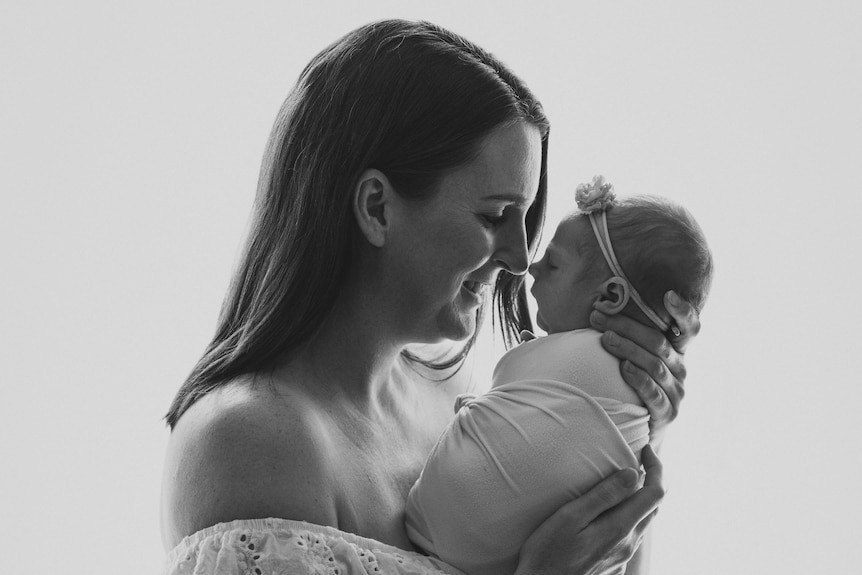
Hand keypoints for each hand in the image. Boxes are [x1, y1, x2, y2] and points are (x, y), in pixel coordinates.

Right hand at [515, 446, 664, 574]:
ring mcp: (621, 558)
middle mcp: (627, 544)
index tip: (645, 450)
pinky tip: (609, 513)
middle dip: (650, 480)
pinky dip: (627, 517)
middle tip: (637, 460)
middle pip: (653, 507)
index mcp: (620, 527)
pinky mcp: (613, 566)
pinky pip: (629, 537)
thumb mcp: (570, 517)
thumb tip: (632, 473)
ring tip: (623, 482)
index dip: (656, 467)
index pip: (655, 493)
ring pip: (642, 522)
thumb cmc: (547, 554)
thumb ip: (603, 496)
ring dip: (639, 499)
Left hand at [590, 291, 700, 442]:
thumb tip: (600, 304)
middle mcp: (680, 369)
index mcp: (676, 352)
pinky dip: (638, 378)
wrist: (638, 430)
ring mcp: (677, 392)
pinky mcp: (668, 413)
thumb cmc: (629, 384)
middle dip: (627, 326)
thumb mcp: (633, 356)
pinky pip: (654, 393)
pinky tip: (624, 368)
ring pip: (655, 364)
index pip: (689, 328)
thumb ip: (627, 334)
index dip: (683, 311)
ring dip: (628, 348)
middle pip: (659, 342)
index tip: (668, 294)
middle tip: (598, 316)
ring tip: (605, 339)